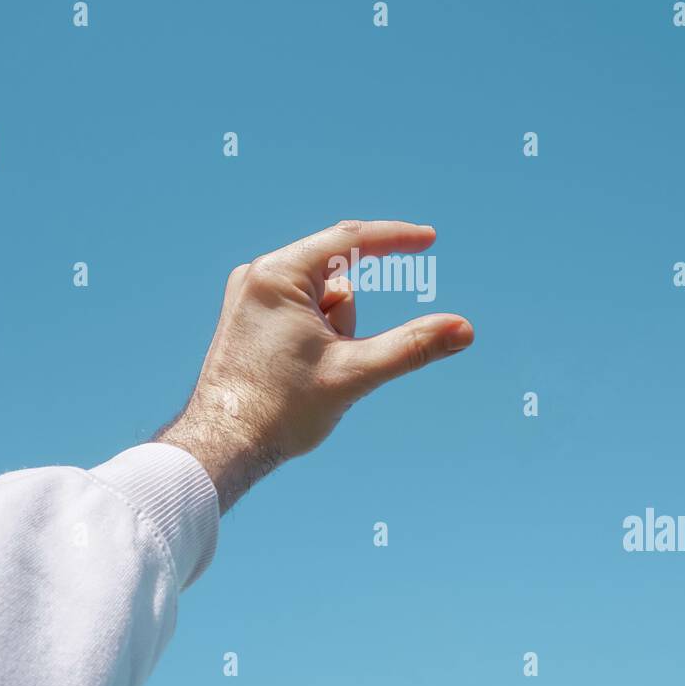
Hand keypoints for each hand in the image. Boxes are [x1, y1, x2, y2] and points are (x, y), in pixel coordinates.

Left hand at [156, 220, 473, 511]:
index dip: (394, 238)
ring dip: (333, 334)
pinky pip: (303, 314)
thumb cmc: (279, 410)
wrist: (220, 447)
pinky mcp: (249, 319)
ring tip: (306, 375)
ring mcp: (250, 297)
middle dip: (347, 322)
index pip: (349, 240)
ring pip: (322, 301)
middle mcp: (258, 276)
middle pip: (337, 279)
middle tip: (330, 363)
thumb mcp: (355, 374)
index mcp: (277, 276)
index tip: (429, 239)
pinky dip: (317, 337)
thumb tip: (464, 329)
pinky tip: (298, 374)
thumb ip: (412, 346)